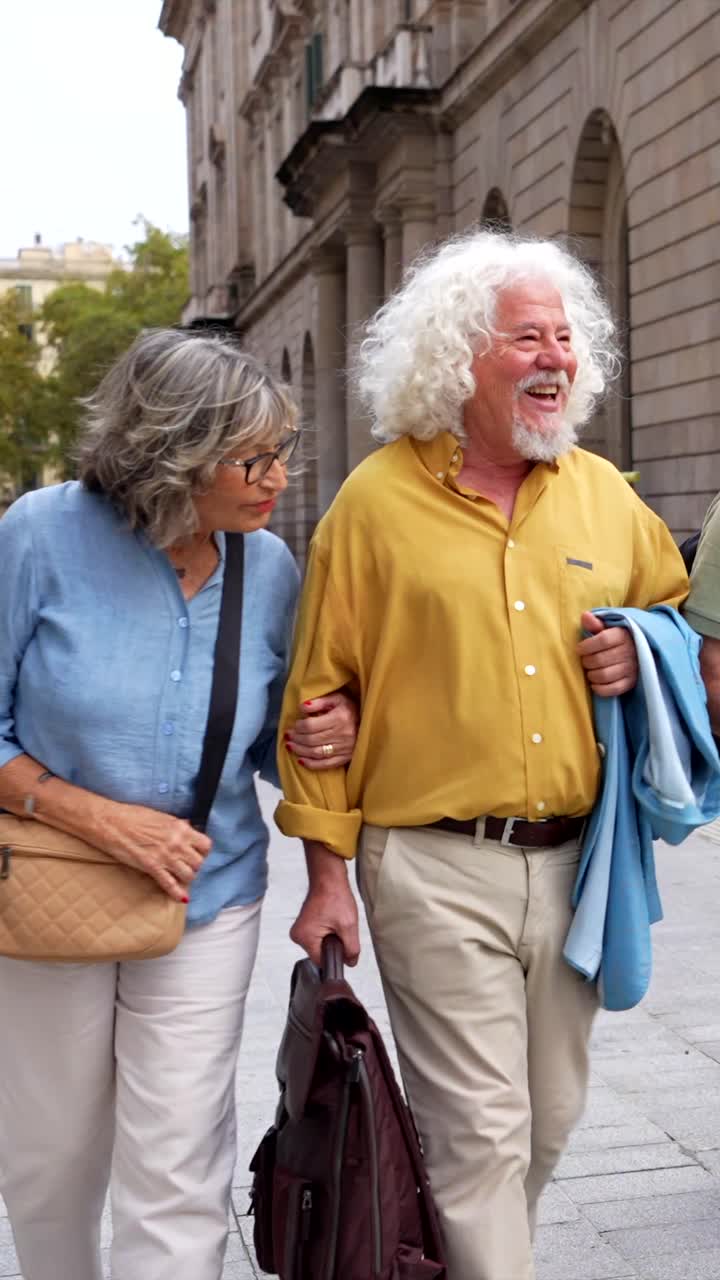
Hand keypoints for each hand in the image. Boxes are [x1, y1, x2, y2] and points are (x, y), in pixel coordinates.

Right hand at [91, 800, 211, 902]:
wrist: (110, 821)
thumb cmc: (132, 816)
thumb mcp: (161, 816)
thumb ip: (176, 825)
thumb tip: (188, 828)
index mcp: (180, 827)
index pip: (206, 845)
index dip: (202, 852)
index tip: (196, 854)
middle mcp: (177, 842)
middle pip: (199, 862)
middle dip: (194, 866)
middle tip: (186, 867)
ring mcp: (165, 856)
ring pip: (189, 875)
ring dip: (186, 878)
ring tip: (180, 877)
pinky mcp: (151, 867)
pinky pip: (170, 884)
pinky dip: (176, 893)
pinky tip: (181, 898)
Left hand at [285, 691, 358, 769]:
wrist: (371, 723)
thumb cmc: (350, 708)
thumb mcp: (337, 698)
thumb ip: (319, 702)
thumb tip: (302, 707)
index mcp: (339, 718)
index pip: (311, 725)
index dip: (298, 727)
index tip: (293, 725)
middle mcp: (342, 735)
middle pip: (312, 740)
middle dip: (297, 738)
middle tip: (288, 736)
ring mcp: (344, 749)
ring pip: (316, 753)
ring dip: (300, 751)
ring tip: (290, 746)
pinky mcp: (345, 758)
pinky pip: (325, 764)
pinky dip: (311, 764)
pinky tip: (301, 761)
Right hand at [290, 877, 360, 966]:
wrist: (329, 878)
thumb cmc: (335, 895)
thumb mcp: (348, 925)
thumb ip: (351, 948)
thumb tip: (351, 962)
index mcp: (304, 937)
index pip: (323, 961)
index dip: (336, 954)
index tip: (343, 941)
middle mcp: (298, 935)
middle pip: (321, 953)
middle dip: (334, 944)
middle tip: (340, 927)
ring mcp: (300, 930)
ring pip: (321, 945)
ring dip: (332, 937)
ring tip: (336, 921)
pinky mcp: (305, 925)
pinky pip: (319, 937)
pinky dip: (328, 932)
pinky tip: (332, 920)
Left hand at [577, 611, 637, 696]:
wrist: (639, 650)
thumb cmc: (617, 638)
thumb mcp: (608, 628)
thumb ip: (595, 624)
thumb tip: (585, 616)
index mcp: (623, 635)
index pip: (602, 640)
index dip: (586, 646)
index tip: (579, 648)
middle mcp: (630, 652)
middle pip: (600, 660)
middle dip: (586, 661)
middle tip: (584, 660)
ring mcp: (632, 668)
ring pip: (604, 675)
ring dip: (591, 675)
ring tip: (589, 670)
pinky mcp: (631, 682)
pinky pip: (613, 689)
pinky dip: (600, 688)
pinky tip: (595, 683)